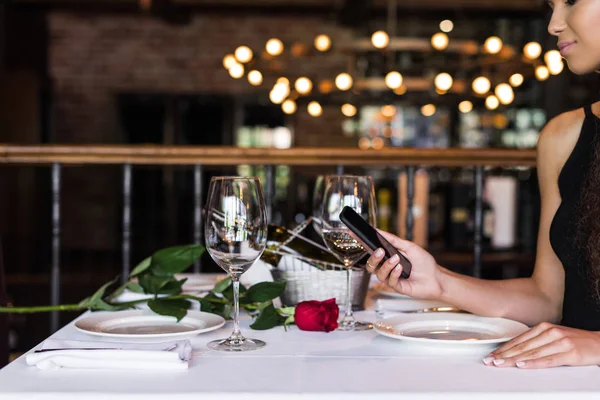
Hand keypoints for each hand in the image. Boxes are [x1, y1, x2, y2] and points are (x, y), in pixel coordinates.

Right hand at [365, 230, 443, 299]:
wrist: (437, 278)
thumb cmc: (424, 264)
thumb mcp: (409, 247)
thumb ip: (394, 240)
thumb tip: (380, 232)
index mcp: (388, 258)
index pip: (372, 251)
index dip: (362, 243)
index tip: (354, 235)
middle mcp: (387, 268)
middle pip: (370, 265)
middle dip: (373, 257)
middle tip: (380, 251)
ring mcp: (391, 278)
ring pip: (379, 273)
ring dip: (387, 265)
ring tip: (397, 259)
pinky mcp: (397, 287)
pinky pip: (390, 280)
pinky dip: (394, 273)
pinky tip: (401, 268)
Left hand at [484, 322, 599, 368]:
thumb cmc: (576, 342)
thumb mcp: (554, 337)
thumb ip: (537, 341)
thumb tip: (516, 350)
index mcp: (544, 327)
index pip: (519, 339)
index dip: (503, 348)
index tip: (491, 355)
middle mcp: (550, 332)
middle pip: (522, 346)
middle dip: (504, 354)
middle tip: (490, 361)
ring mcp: (560, 342)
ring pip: (531, 352)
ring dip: (513, 359)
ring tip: (500, 363)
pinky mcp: (569, 353)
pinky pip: (547, 360)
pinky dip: (533, 363)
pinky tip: (521, 365)